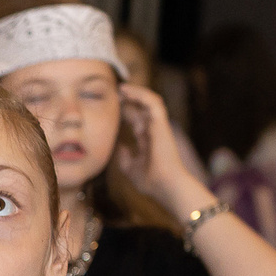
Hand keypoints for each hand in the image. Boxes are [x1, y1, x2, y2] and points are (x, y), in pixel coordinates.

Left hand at [111, 83, 208, 212]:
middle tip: (113, 94)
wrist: (165, 186)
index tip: (111, 108)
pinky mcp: (161, 123)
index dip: (124, 112)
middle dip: (128, 100)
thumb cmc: (151, 181)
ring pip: (149, 101)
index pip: (136, 120)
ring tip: (120, 89)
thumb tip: (118, 147)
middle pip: (141, 108)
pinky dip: (141, 94)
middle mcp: (154, 130)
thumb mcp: (131, 169)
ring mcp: (158, 126)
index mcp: (147, 139)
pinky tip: (127, 92)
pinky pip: (153, 102)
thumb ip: (125, 157)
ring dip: (135, 93)